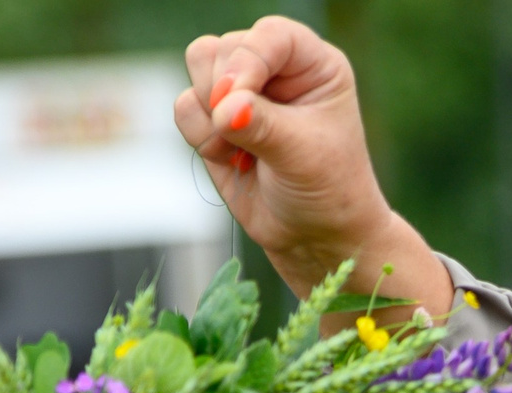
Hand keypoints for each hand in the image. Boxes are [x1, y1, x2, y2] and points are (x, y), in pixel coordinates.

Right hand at [173, 18, 451, 312]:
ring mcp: (243, 90)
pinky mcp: (216, 118)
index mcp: (313, 65)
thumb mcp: (303, 156)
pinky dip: (200, 137)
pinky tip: (232, 161)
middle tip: (246, 135)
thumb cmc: (327, 191)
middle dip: (223, 93)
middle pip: (223, 48)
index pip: (271, 36)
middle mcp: (276, 69)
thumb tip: (223, 108)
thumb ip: (262, 126)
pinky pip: (184, 108)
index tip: (237, 99)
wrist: (314, 237)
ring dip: (209, 115)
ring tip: (244, 152)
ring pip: (197, 68)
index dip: (248, 60)